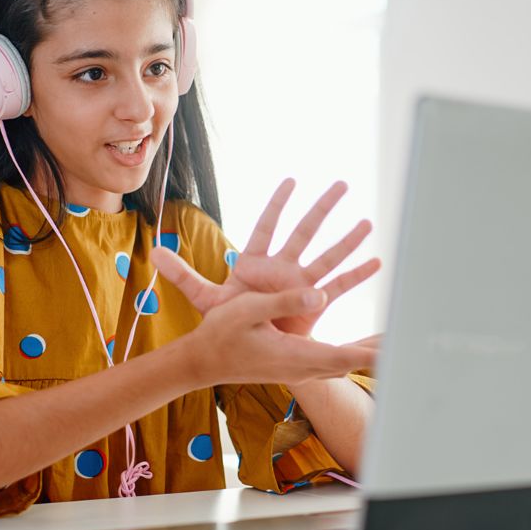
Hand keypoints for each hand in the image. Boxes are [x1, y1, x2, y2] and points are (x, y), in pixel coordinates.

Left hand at [151, 179, 380, 336]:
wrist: (246, 348)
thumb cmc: (229, 321)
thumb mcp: (206, 298)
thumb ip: (183, 275)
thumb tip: (154, 251)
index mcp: (256, 262)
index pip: (267, 226)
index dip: (277, 204)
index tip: (291, 181)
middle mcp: (282, 268)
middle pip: (304, 232)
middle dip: (322, 209)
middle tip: (341, 185)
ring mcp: (299, 284)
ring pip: (326, 256)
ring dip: (346, 240)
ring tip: (367, 222)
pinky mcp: (312, 303)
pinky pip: (338, 286)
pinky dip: (356, 275)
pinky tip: (376, 261)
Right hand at [182, 287, 377, 386]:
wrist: (204, 362)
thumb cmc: (221, 333)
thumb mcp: (249, 310)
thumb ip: (283, 302)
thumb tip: (318, 294)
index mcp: (293, 356)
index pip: (342, 358)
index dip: (371, 355)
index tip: (396, 352)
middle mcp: (302, 368)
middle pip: (350, 365)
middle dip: (379, 356)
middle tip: (409, 349)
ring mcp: (300, 370)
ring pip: (343, 365)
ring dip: (369, 354)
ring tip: (394, 346)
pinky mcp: (297, 366)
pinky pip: (332, 362)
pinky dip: (353, 355)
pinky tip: (364, 350)